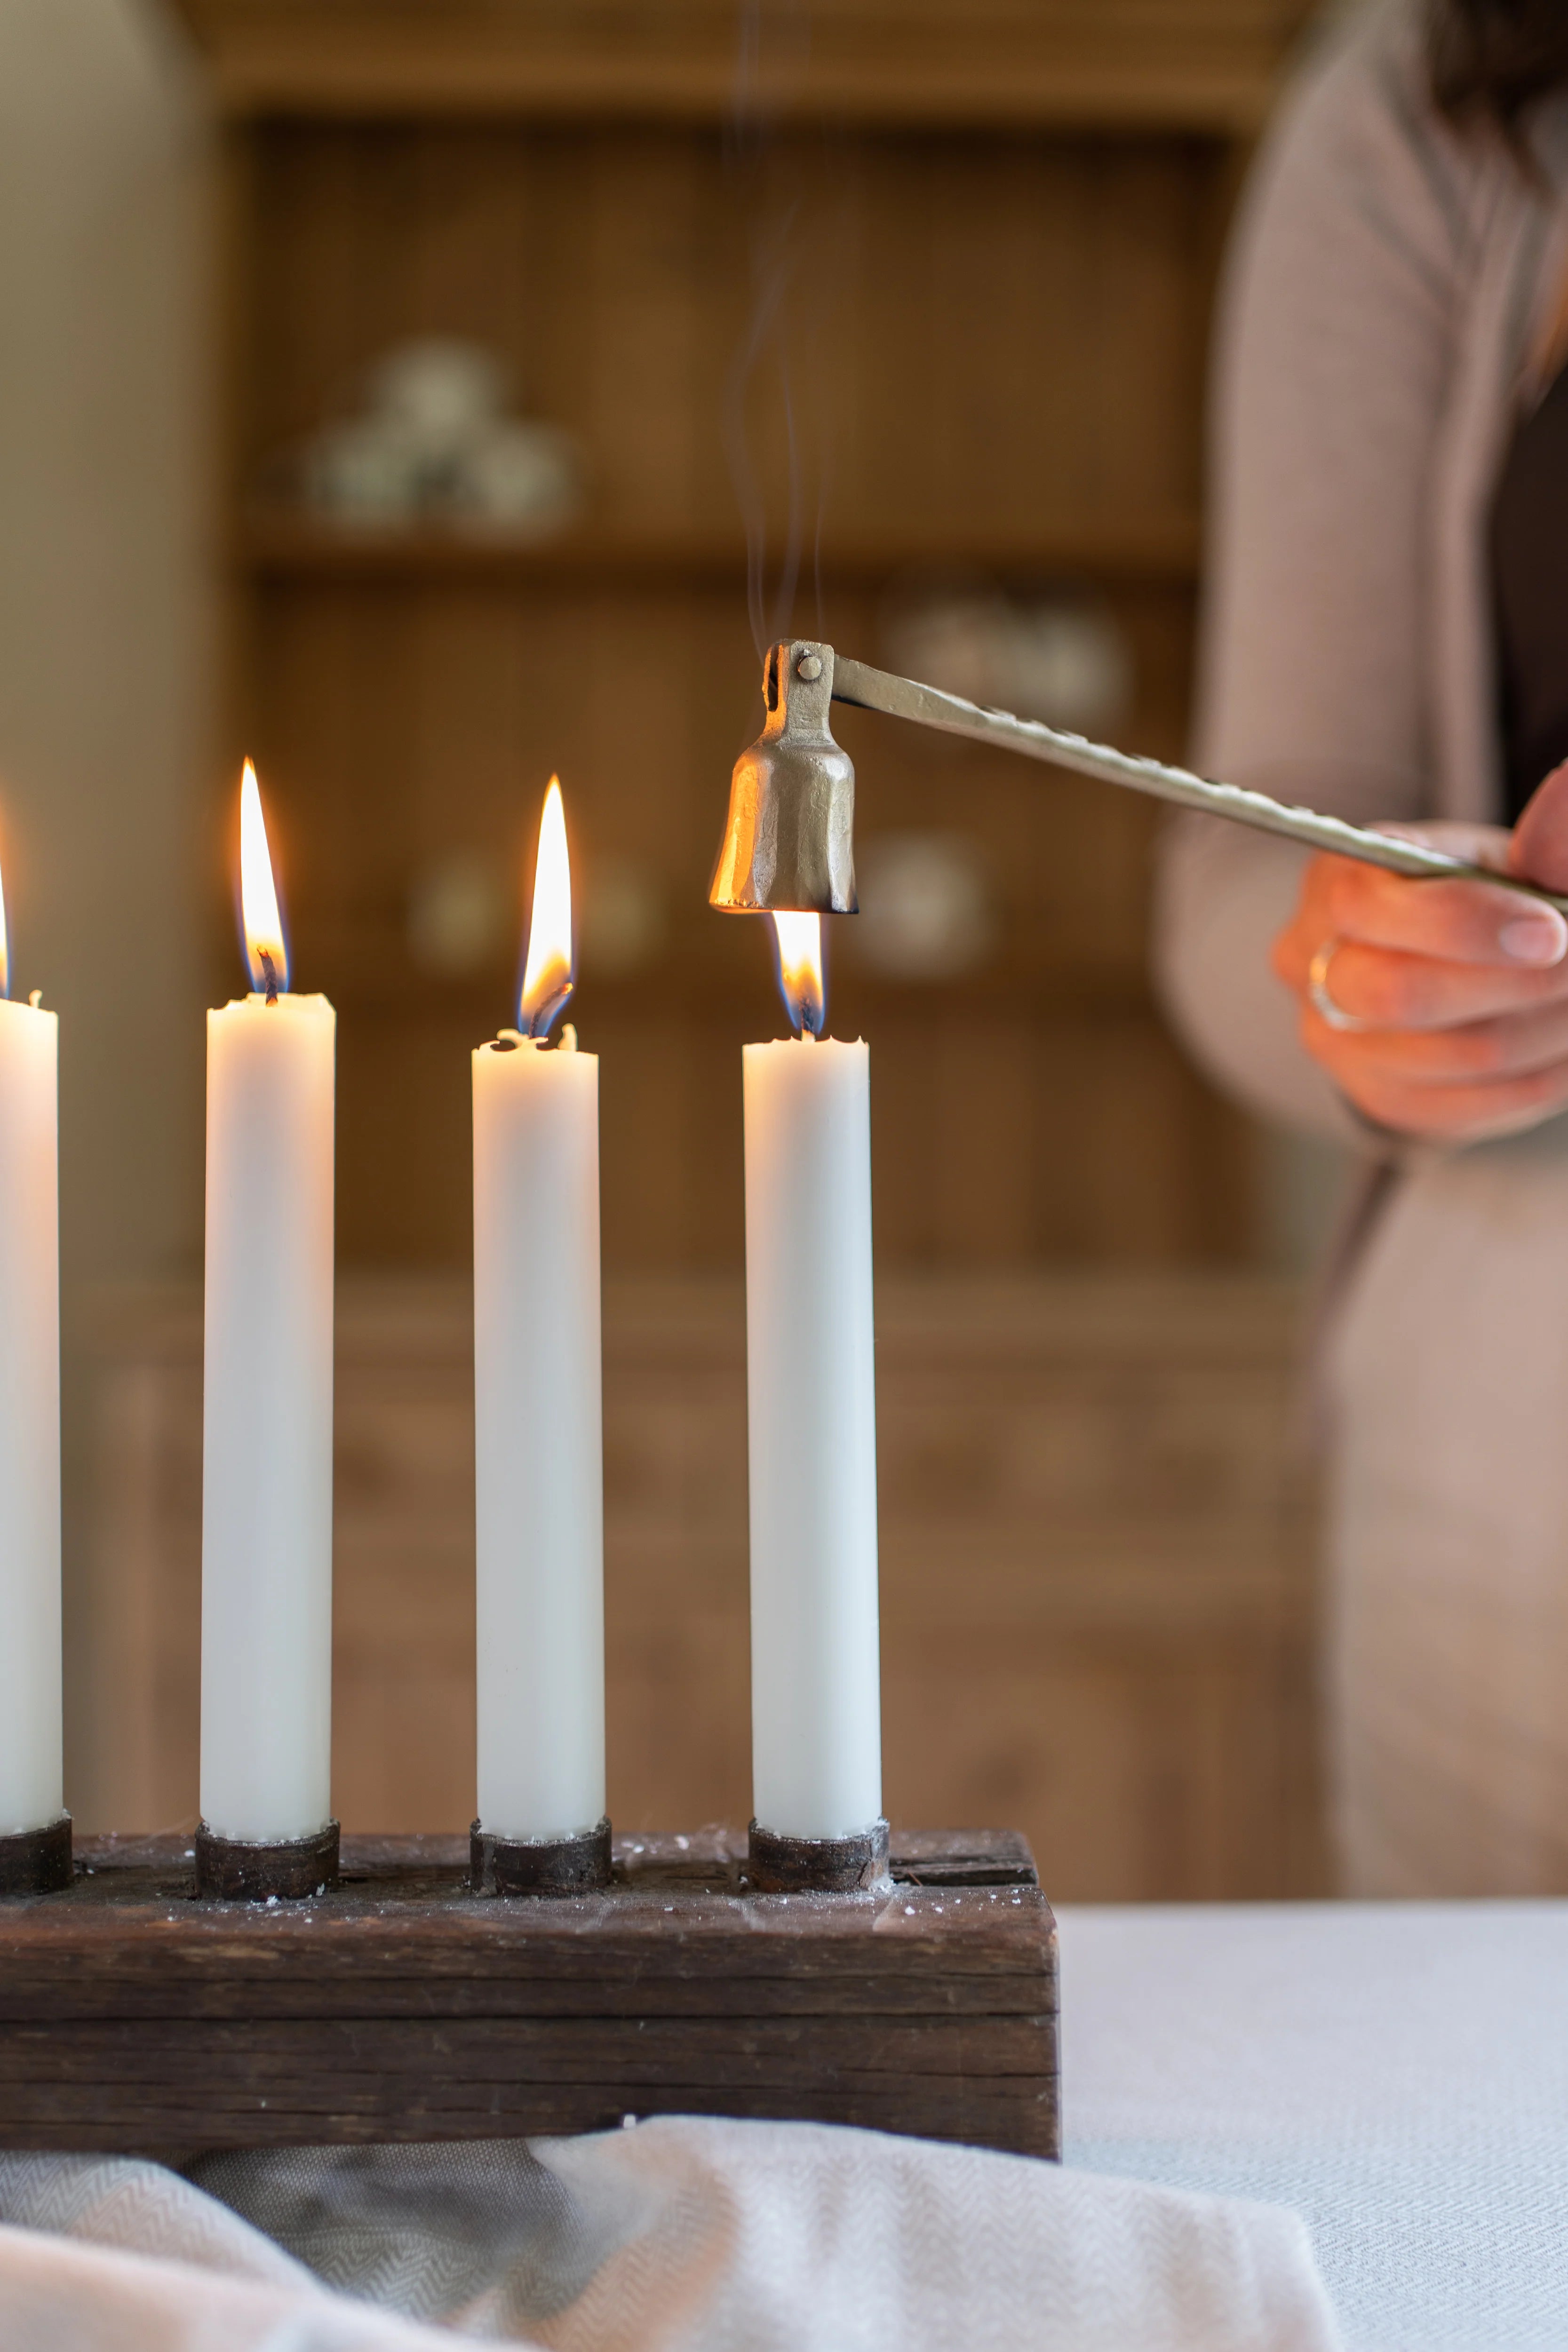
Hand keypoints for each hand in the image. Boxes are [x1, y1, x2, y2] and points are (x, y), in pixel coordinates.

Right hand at [1272, 759, 1567, 1140]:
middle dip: (1513, 984)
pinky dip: (1538, 1077)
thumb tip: (1566, 792)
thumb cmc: (1486, 901)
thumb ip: (1543, 838)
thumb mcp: (1511, 860)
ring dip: (1545, 1030)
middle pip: (1397, 995)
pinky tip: (1560, 1046)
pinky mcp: (1379, 1100)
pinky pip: (1473, 1105)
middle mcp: (1311, 966)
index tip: (1550, 930)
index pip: (1365, 908)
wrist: (1456, 971)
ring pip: (1454, 1055)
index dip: (1464, 923)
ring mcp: (1336, 1043)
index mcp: (1332, 884)